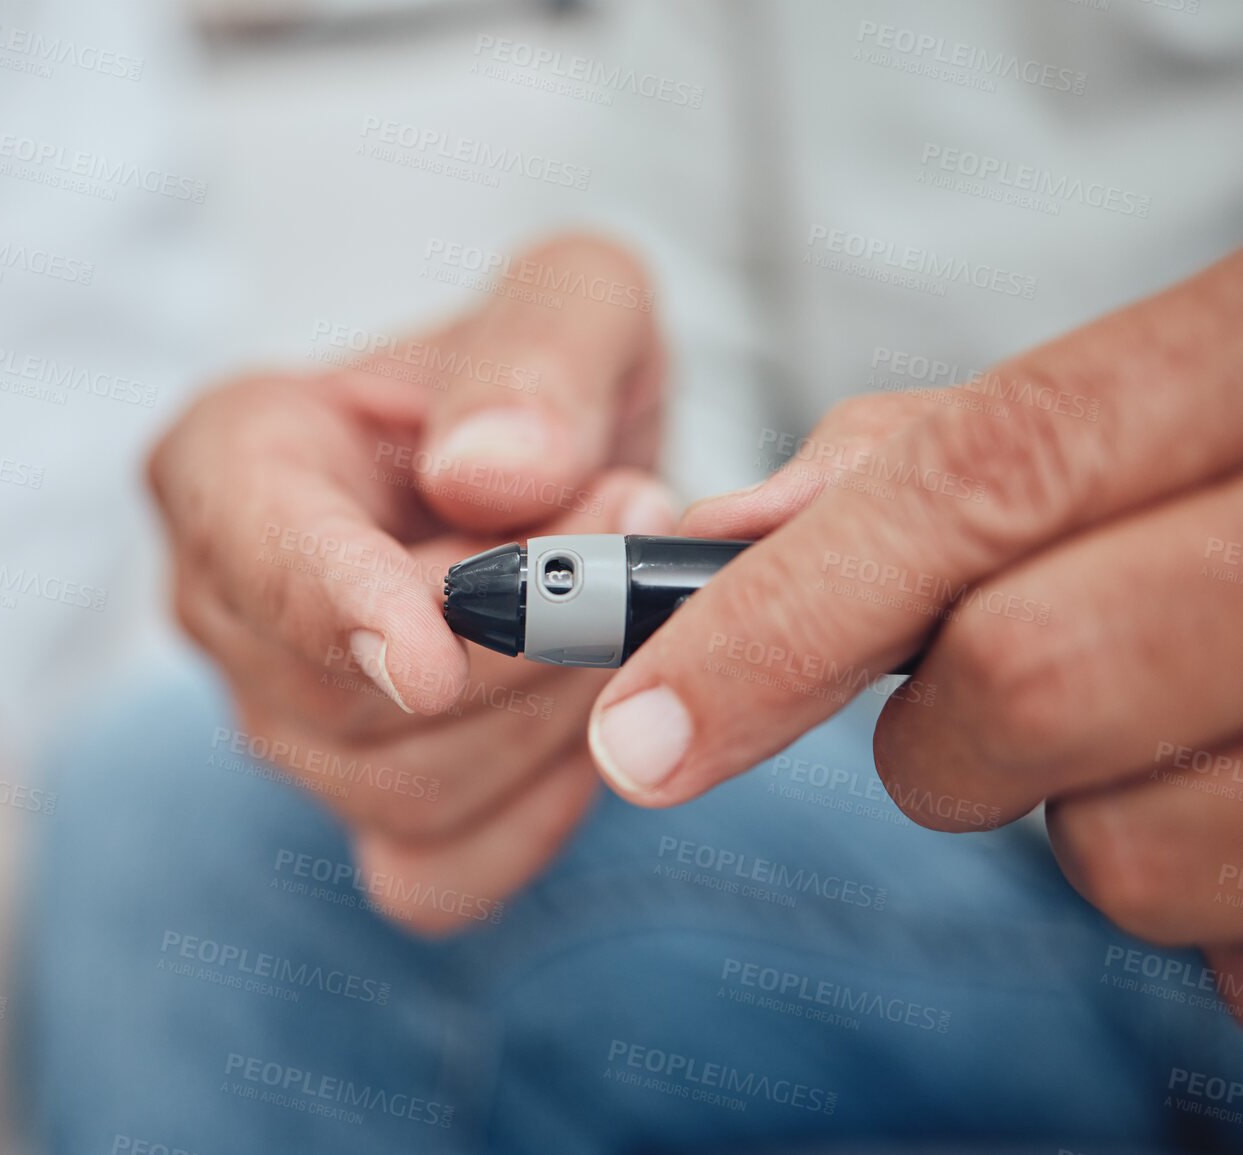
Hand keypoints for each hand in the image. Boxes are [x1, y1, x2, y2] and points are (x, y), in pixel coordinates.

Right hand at [149, 235, 674, 931]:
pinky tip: (588, 719)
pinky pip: (439, 875)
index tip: (427, 658)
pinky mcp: (362, 816)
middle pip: (350, 694)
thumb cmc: (536, 385)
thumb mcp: (571, 301)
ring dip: (553, 709)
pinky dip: (535, 814)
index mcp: (228, 462)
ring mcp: (283, 730)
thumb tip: (492, 477)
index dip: (339, 608)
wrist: (552, 476)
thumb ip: (540, 355)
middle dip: (526, 634)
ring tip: (624, 601)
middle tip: (639, 523)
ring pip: (407, 789)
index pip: (254, 551)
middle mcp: (227, 611)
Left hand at [586, 249, 1242, 1014]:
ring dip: (1081, 819)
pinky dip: (1198, 900)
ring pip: (1119, 852)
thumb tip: (724, 530)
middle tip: (977, 714)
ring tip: (1166, 738)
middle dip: (940, 735)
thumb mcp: (1142, 406)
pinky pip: (1224, 946)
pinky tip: (1235, 799)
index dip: (781, 615)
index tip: (639, 735)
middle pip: (1023, 679)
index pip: (981, 480)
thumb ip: (939, 450)